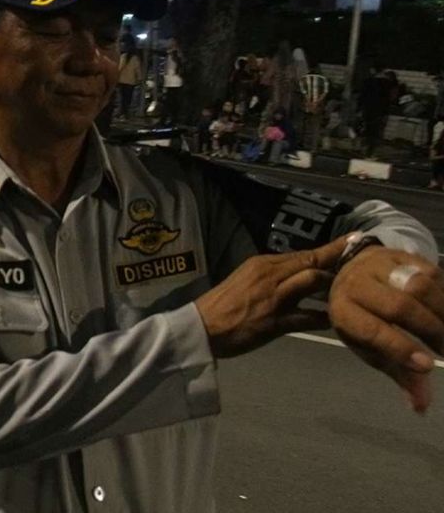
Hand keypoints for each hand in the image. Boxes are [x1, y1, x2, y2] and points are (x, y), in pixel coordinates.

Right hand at [195, 235, 348, 358]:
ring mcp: (274, 298)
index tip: (353, 240)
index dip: (331, 249)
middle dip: (340, 260)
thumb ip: (271, 276)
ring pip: (311, 281)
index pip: (303, 254)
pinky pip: (308, 317)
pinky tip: (338, 321)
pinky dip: (324, 318)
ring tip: (355, 289)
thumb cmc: (222, 304)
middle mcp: (270, 275)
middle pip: (312, 262)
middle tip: (365, 257)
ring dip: (333, 285)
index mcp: (262, 264)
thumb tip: (298, 274)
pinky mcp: (275, 321)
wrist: (202, 326)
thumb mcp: (246, 280)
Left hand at [329, 245, 443, 412]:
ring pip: (420, 286)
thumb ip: (398, 372)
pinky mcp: (401, 253)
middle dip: (432, 331)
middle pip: (401, 306)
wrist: (355, 272)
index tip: (429, 365)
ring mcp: (379, 264)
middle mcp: (357, 283)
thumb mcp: (371, 346)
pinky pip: (433, 273)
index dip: (400, 348)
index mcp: (343, 310)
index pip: (372, 329)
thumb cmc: (363, 318)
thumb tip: (420, 407)